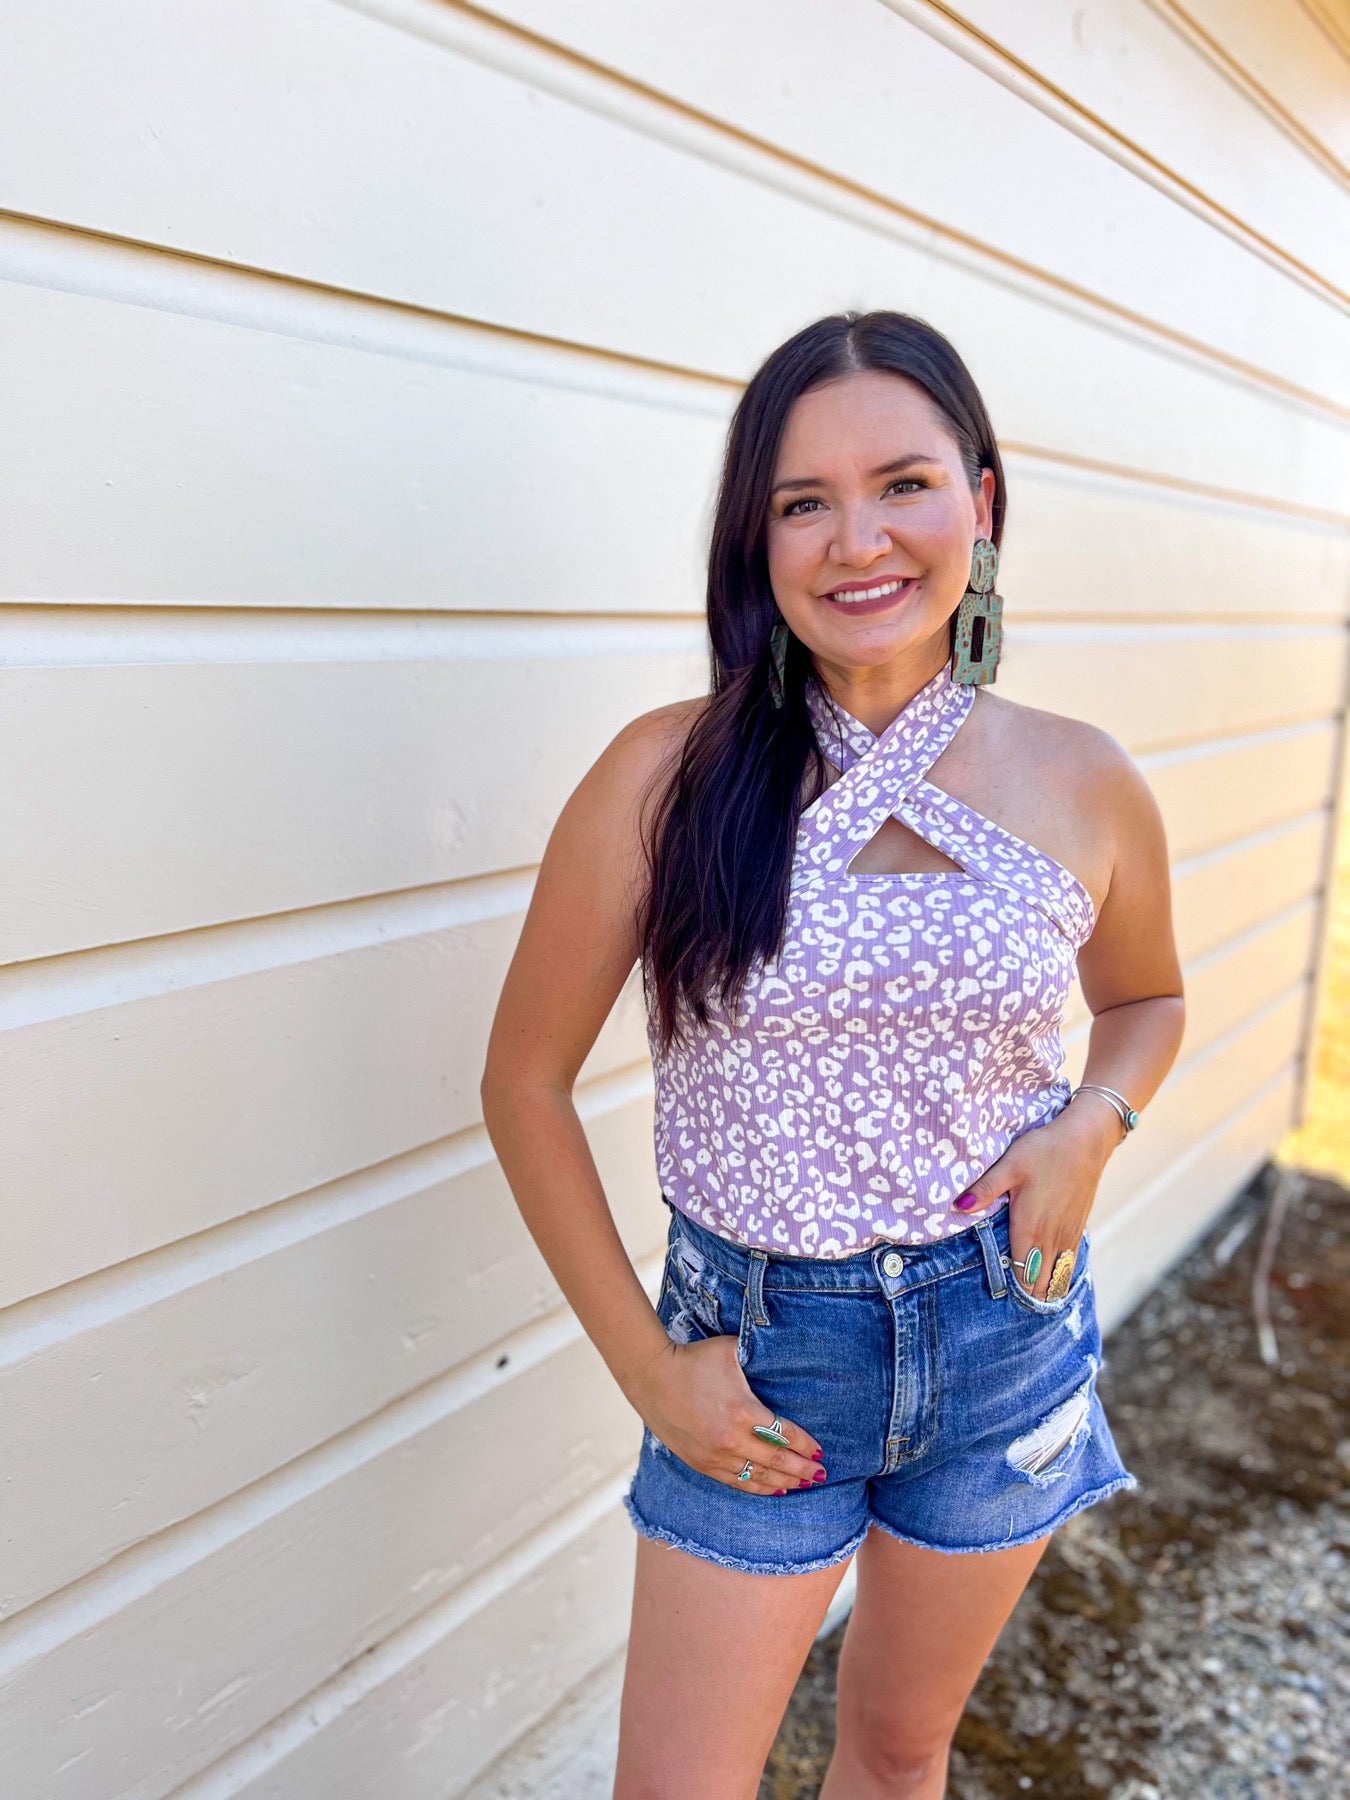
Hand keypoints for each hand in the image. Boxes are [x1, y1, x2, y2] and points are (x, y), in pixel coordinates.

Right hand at [630, 1332, 825, 1495]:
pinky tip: (774, 1489)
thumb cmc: (693, 1359)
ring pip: (758, 1477)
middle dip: (802, 1469)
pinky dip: (758, 1488)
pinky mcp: (701, 1463)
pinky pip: (736, 1482)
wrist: (651, 1377)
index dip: (805, 1444)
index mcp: (743, 1411)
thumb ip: (758, 1354)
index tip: (820, 1450)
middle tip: (820, 1474)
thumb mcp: (730, 1350)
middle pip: (776, 1461)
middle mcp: (731, 1439)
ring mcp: (715, 1455)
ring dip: (785, 1482)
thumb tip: (783, 1352)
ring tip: (804, 1484)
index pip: (784, 1435)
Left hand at [947, 1103, 1118, 1300]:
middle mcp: (1050, 1237)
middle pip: (1039, 1282)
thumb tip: (957, 1207)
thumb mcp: (1009, 1166)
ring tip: (1031, 1301)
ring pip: (1057, 1276)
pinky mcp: (1078, 1227)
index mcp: (1030, 1228)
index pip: (1021, 1274)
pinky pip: (1069, 1263)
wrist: (1086, 1140)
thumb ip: (984, 1190)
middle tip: (1011, 1309)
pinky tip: (1051, 1279)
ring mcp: (1067, 1234)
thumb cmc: (1044, 1150)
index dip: (1012, 1290)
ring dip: (1044, 1289)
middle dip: (1027, 1296)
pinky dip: (1059, 1276)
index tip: (998, 1302)